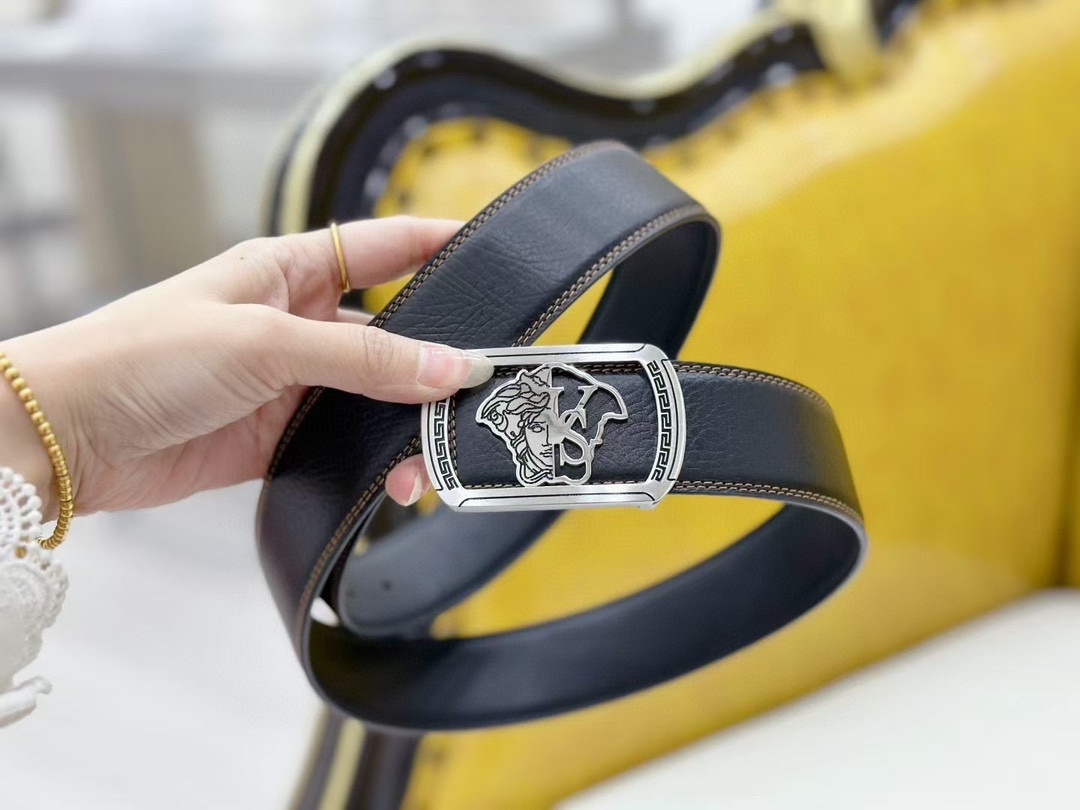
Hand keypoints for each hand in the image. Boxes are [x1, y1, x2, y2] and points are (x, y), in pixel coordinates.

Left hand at [0, 217, 488, 516]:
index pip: (383, 247)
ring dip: (404, 429)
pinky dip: (371, 466)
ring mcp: (289, 383)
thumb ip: (362, 359)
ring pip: (373, 402)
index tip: (494, 254)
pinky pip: (343, 448)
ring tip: (422, 459)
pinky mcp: (276, 437)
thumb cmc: (143, 355)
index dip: (438, 244)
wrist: (68, 434)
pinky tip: (389, 481)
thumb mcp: (264, 342)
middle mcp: (295, 324)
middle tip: (475, 391)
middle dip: (433, 365)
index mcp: (289, 271)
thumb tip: (448, 368)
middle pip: (390, 337)